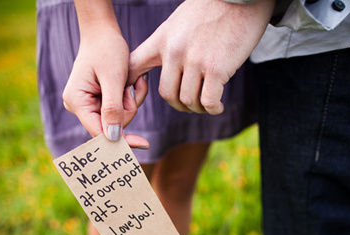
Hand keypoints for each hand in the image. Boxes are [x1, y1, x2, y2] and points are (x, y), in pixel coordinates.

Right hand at [62, 28, 148, 146]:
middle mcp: (79, 106)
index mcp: (77, 101)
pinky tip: (130, 83)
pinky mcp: (98, 101)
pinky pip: (119, 109)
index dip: (122, 139)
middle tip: (131, 86)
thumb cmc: (107, 49)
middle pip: (112, 126)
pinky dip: (129, 98)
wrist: (102, 32)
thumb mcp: (113, 77)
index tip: (144, 144)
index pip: (100, 132)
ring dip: (130, 101)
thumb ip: (113, 108)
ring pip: (119, 118)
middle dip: (127, 108)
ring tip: (130, 81)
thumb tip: (113, 138)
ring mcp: (88, 104)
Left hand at [128, 0, 273, 113]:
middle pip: (167, 94)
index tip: (139, 95)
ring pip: (188, 100)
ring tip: (207, 104)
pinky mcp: (217, 68)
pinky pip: (209, 101)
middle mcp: (175, 51)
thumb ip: (169, 43)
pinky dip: (213, 109)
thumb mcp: (179, 22)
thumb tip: (166, 68)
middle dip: (179, 105)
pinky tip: (218, 106)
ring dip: (198, 108)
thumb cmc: (213, 9)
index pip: (134, 66)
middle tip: (191, 105)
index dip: (132, 85)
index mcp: (162, 39)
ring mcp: (195, 60)